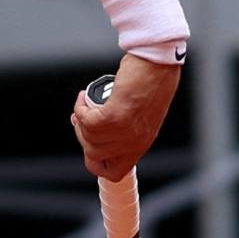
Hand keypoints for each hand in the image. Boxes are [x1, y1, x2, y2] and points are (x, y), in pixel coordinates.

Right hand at [70, 53, 180, 185]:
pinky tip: (84, 97)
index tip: (89, 145)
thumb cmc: (153, 82)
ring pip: (88, 138)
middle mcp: (132, 142)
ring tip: (85, 103)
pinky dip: (80, 108)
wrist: (158, 66)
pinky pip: (86, 121)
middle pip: (93, 155)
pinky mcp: (114, 116)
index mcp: (141, 144)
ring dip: (81, 120)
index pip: (114, 172)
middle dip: (82, 136)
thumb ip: (125, 127)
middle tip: (82, 119)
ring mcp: (124, 132)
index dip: (96, 162)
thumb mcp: (142, 115)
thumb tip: (96, 129)